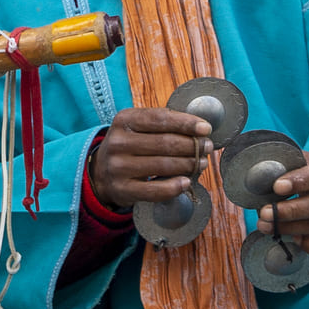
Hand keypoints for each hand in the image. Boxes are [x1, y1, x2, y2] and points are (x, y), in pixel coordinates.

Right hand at [90, 106, 214, 208]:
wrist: (101, 172)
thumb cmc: (130, 145)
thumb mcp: (137, 127)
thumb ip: (163, 123)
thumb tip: (200, 128)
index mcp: (124, 120)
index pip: (159, 119)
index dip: (186, 123)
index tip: (206, 128)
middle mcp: (118, 142)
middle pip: (165, 143)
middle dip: (192, 145)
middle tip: (207, 147)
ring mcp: (118, 168)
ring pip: (163, 166)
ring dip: (188, 165)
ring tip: (201, 163)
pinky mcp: (123, 190)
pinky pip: (154, 190)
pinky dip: (174, 187)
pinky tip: (186, 182)